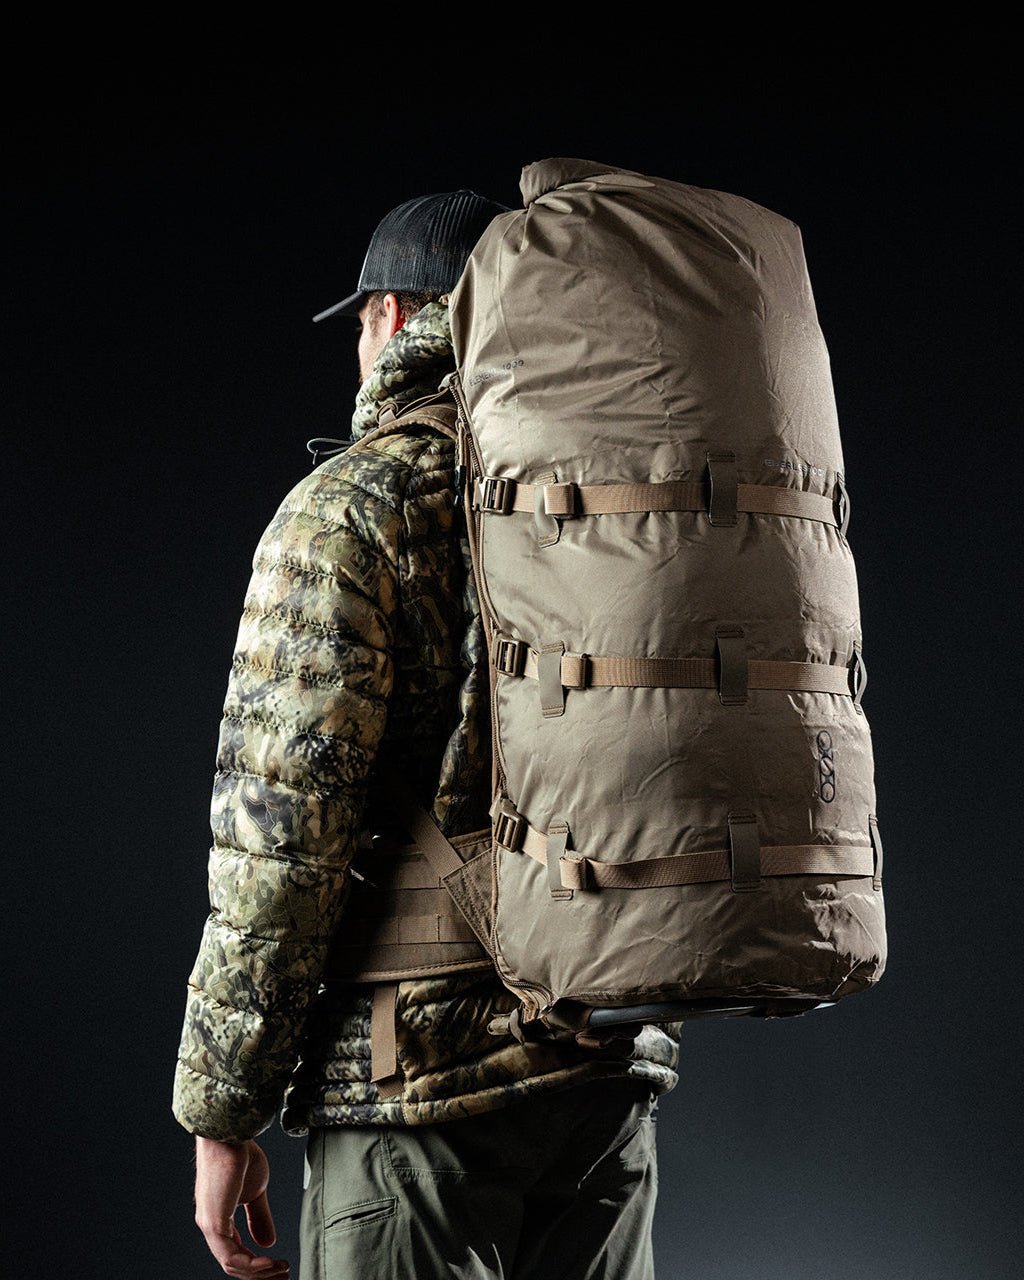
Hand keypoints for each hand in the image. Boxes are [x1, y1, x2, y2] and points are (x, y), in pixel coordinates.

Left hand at [194, 1136, 289, 1277]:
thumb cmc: (239, 1154)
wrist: (230, 1133)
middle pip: (235, 1265)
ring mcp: (210, 1225)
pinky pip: (230, 1256)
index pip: (236, 1255)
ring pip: (233, 1264)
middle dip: (261, 1276)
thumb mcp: (257, 1190)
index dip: (259, 1267)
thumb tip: (268, 1242)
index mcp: (219, 1220)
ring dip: (260, 1272)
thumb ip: (259, 1216)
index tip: (281, 1267)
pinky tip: (269, 1261)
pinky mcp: (213, 1222)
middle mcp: (211, 1226)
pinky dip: (252, 1264)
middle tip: (284, 1277)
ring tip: (281, 1269)